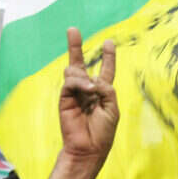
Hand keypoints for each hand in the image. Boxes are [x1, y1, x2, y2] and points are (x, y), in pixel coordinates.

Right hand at [59, 28, 118, 164]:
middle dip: (75, 47)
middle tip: (72, 30)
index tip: (109, 43)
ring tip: (90, 89)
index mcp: (102, 92)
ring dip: (83, 77)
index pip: (105, 71)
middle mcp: (87, 90)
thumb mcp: (112, 108)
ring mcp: (75, 94)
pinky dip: (79, 83)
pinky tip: (87, 90)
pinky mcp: (65, 99)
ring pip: (75, 72)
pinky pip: (70, 82)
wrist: (89, 148)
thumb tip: (91, 78)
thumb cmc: (103, 132)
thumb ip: (106, 89)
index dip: (107, 57)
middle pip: (81, 64)